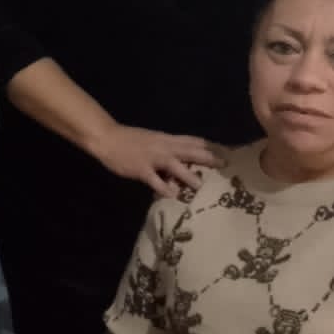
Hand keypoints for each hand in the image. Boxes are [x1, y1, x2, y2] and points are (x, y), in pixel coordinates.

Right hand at [92, 124, 220, 196]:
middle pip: (189, 151)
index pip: (192, 140)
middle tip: (224, 164)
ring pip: (175, 166)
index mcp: (166, 139)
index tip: (225, 150)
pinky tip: (172, 195)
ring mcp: (152, 158)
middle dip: (207, 158)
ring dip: (188, 175)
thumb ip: (167, 149)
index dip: (208, 145)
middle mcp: (163, 147)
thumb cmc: (130, 139)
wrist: (108, 138)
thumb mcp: (152, 140)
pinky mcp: (141, 169)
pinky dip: (164, 188)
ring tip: (200, 185)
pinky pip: (155, 180)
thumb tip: (181, 162)